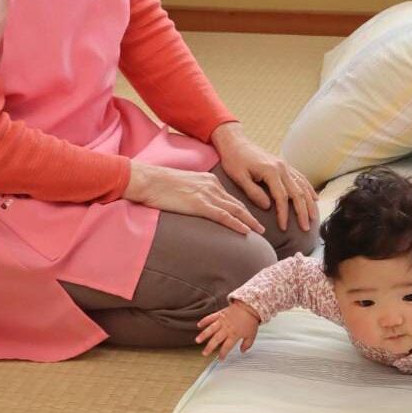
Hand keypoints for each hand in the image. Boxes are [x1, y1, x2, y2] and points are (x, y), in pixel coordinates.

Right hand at [124, 161, 263, 234]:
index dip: (243, 209)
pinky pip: (223, 216)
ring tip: (261, 232)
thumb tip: (197, 206)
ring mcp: (207, 195)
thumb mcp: (184, 186)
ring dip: (250, 222)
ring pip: (235, 210)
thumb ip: (194, 194)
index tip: (252, 218)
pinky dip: (237, 224)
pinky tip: (246, 231)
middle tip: (263, 227)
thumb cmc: (160, 185)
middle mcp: (212, 186)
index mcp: (209, 180)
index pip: (230, 197)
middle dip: (252, 216)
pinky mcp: (199, 204)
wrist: (148, 180)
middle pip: (237, 203)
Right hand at [195, 301, 260, 359]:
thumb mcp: (252, 335)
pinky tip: (199, 325)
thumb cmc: (251, 320)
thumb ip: (247, 344)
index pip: (226, 347)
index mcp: (234, 335)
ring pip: (211, 329)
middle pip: (216, 340)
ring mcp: (222, 321)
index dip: (223, 354)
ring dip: (203, 335)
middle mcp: (226, 329)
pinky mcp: (220, 314)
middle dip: (209, 347)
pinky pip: (211, 317)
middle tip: (204, 353)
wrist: (250, 306)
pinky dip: (205, 321)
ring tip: (197, 341)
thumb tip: (243, 351)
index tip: (220, 359)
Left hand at [212, 123, 317, 231]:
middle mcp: (282, 168)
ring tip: (313, 218)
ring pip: (302, 186)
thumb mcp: (239, 177)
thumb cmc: (234, 160)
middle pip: (297, 193)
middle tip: (306, 228)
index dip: (284, 214)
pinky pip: (301, 178)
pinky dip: (309, 189)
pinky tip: (314, 198)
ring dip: (309, 203)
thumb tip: (268, 207)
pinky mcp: (284, 165)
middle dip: (302, 212)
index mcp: (271, 171)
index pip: (282, 197)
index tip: (284, 228)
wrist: (236, 142)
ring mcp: (285, 166)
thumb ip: (253, 192)